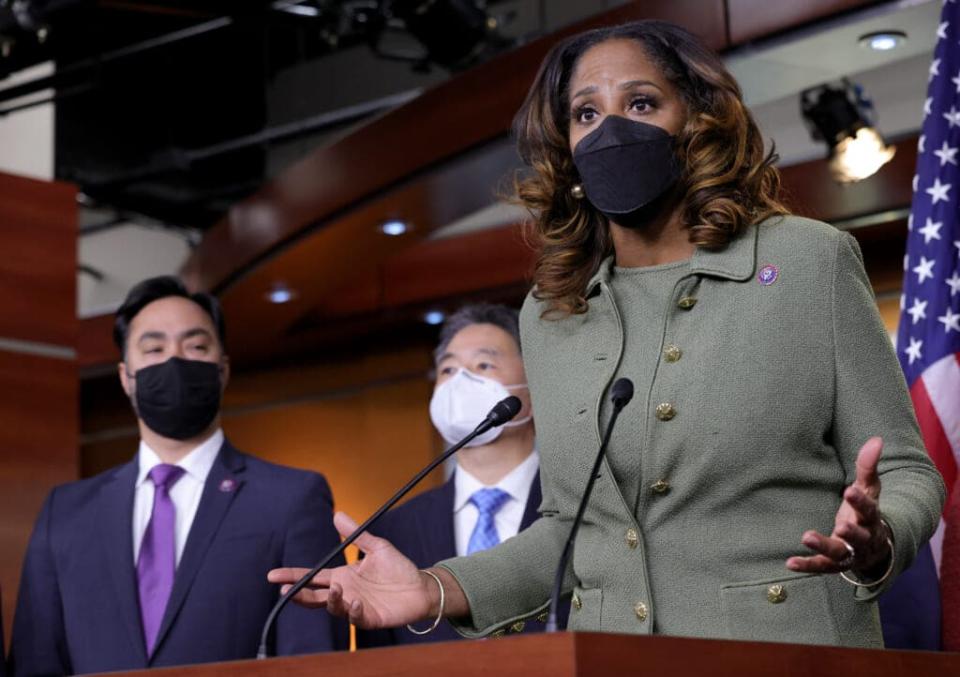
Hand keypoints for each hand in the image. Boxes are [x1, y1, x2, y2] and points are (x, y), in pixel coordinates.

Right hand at [268, 512, 435, 628]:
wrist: (420, 586)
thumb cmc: (398, 568)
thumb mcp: (377, 547)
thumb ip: (356, 534)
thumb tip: (337, 514)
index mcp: (343, 576)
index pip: (313, 576)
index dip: (293, 576)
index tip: (273, 575)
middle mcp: (345, 592)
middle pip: (315, 596)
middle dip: (299, 594)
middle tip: (285, 590)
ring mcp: (355, 607)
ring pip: (333, 608)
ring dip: (332, 600)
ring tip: (336, 588)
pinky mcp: (369, 618)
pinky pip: (355, 618)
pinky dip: (352, 611)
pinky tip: (355, 601)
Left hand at [786, 437, 891, 575]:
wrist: (874, 547)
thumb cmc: (866, 512)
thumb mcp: (869, 488)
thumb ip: (867, 466)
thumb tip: (876, 439)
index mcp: (871, 519)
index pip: (869, 509)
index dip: (860, 501)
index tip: (850, 490)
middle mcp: (863, 539)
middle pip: (859, 537)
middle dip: (851, 533)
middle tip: (841, 526)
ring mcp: (850, 554)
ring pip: (840, 554)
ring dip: (824, 546)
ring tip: (806, 536)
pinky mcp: (834, 564)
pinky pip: (821, 567)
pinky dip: (807, 566)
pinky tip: (789, 563)